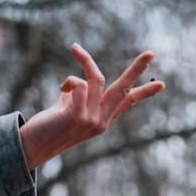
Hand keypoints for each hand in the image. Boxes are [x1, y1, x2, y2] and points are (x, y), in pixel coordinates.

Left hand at [19, 44, 164, 168]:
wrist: (33, 146)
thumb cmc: (49, 126)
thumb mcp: (68, 106)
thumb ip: (78, 93)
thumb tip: (77, 81)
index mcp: (102, 119)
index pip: (127, 102)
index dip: (144, 92)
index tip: (162, 84)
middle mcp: (101, 121)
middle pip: (124, 89)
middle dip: (137, 70)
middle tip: (151, 53)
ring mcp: (92, 121)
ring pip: (97, 79)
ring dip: (85, 59)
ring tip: (75, 48)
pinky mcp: (79, 117)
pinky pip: (79, 84)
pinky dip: (68, 82)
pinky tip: (60, 92)